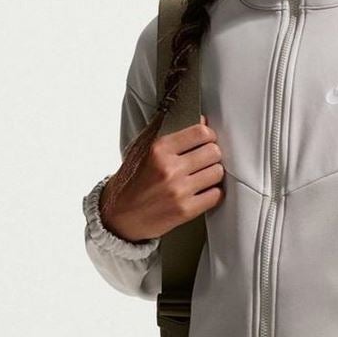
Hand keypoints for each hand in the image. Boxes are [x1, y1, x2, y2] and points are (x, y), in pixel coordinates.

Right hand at [101, 115, 224, 241]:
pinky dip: (213, 193)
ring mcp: (178, 190)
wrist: (120, 215)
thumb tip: (200, 121)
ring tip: (203, 176)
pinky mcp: (185, 210)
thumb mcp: (142, 149)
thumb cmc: (131, 181)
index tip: (207, 140)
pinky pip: (216, 195)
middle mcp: (169, 169)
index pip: (200, 133)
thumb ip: (169, 134)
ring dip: (213, 174)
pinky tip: (203, 191)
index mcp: (159, 149)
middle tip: (206, 159)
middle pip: (213, 152)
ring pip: (217, 173)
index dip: (209, 136)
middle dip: (212, 155)